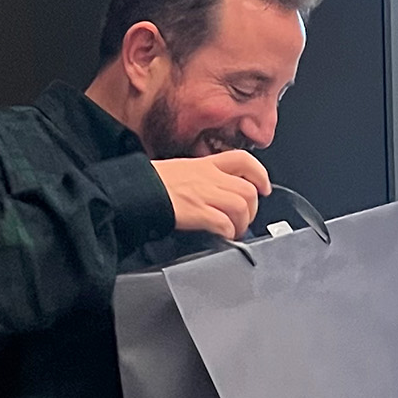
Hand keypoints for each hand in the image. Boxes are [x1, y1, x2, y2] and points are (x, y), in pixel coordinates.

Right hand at [154, 150, 269, 241]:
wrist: (134, 188)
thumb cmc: (151, 182)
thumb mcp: (180, 170)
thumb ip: (201, 178)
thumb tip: (215, 192)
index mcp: (204, 164)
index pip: (242, 160)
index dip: (259, 174)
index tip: (263, 187)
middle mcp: (208, 177)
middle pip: (248, 190)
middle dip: (252, 209)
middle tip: (244, 219)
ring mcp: (203, 194)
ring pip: (241, 206)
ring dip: (242, 223)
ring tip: (234, 231)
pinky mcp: (197, 212)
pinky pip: (224, 223)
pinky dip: (228, 232)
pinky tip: (222, 236)